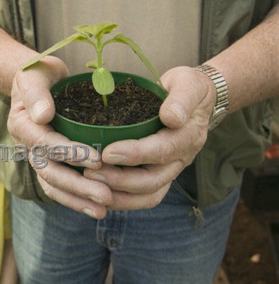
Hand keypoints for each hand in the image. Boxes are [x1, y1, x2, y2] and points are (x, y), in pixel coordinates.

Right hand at [8, 56, 112, 218]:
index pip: (45, 143)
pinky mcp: (49, 165)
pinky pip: (59, 188)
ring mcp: (37, 159)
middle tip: (105, 196)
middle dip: (77, 185)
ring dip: (78, 199)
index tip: (96, 159)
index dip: (69, 152)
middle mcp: (27, 146)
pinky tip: (98, 209)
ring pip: (54, 185)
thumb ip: (37, 93)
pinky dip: (76, 200)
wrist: (38, 84)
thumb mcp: (34, 74)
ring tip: (103, 209)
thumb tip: (44, 116)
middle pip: (49, 172)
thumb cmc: (39, 75)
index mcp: (22, 124)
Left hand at [84, 66, 216, 209]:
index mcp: (187, 136)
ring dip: (118, 196)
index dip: (135, 154)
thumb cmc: (186, 89)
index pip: (162, 150)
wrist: (194, 101)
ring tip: (90, 185)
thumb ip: (182, 98)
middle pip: (152, 180)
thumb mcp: (189, 84)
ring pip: (147, 195)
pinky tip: (96, 193)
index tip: (108, 152)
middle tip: (90, 173)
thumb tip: (171, 117)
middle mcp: (180, 159)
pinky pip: (141, 197)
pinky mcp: (158, 177)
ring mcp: (169, 171)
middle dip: (120, 180)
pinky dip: (120, 200)